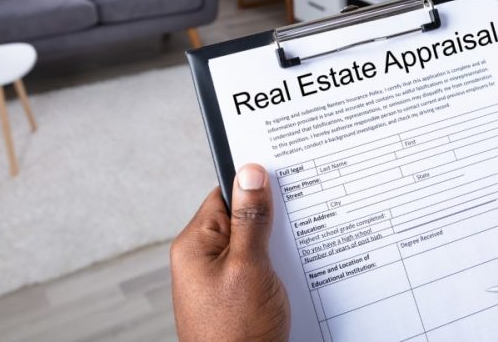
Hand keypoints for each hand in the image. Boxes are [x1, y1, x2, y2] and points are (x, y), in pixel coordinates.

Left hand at [171, 164, 289, 341]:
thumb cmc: (236, 335)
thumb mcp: (249, 268)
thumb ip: (251, 219)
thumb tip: (250, 173)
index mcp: (195, 245)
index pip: (225, 194)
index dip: (254, 184)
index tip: (283, 175)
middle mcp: (203, 260)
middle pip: (242, 218)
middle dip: (273, 217)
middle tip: (302, 212)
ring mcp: (220, 280)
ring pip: (255, 244)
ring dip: (280, 244)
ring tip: (302, 248)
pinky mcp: (237, 296)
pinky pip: (260, 267)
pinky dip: (280, 266)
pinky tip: (299, 270)